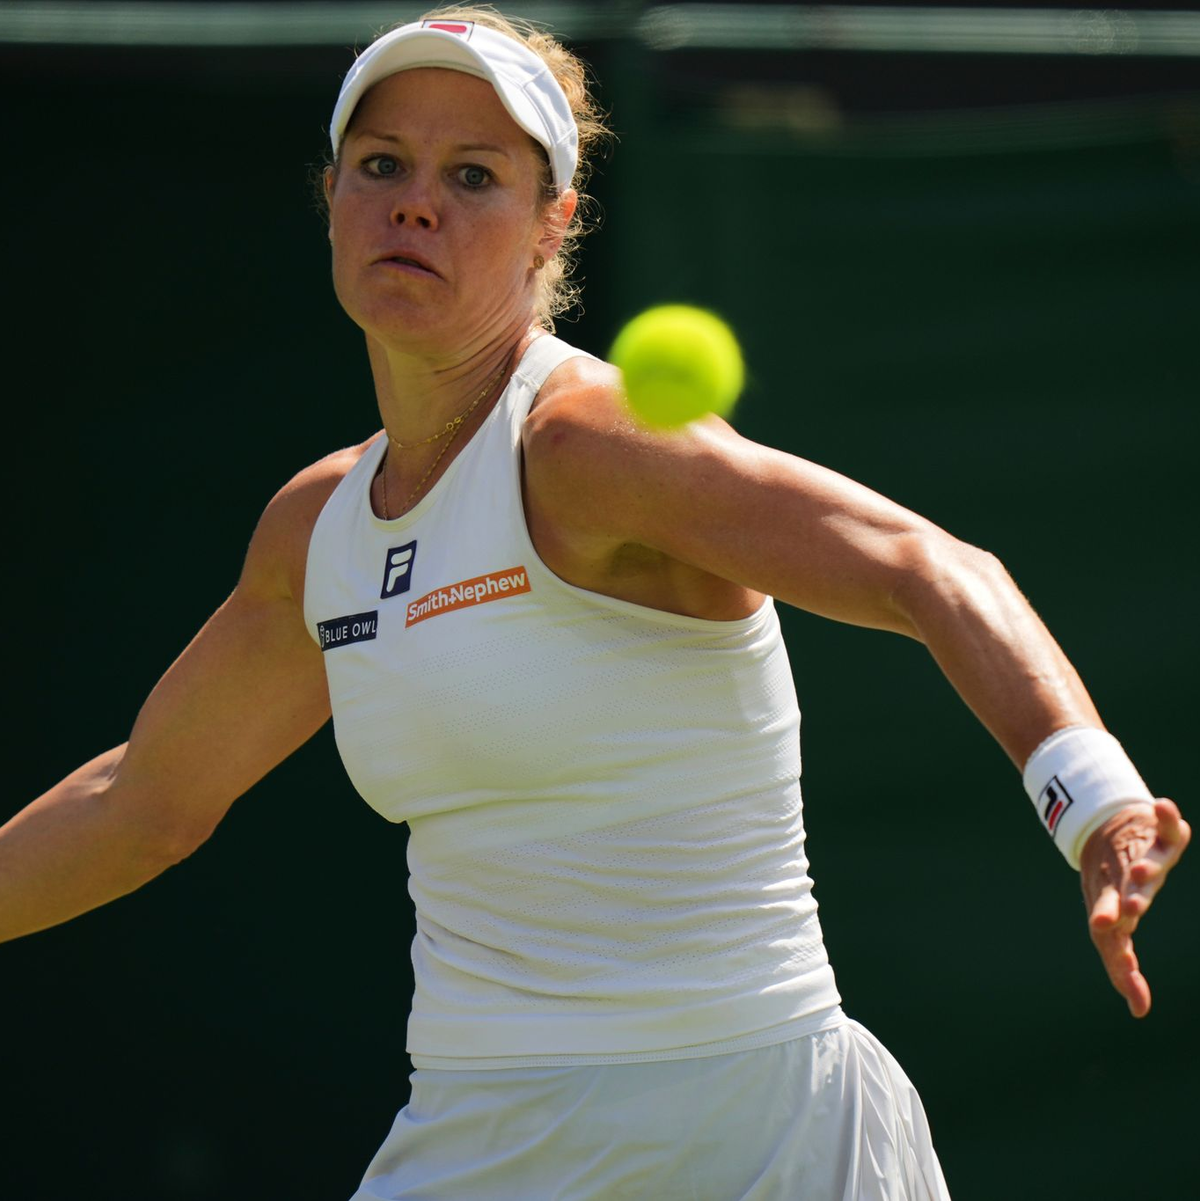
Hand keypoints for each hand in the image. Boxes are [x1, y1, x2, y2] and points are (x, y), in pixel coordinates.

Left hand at [1081, 799, 1189, 1017]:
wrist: (1102, 830)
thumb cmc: (1108, 888)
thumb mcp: (1112, 927)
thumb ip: (1121, 968)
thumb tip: (1138, 1012)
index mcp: (1113, 906)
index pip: (1113, 926)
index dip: (1112, 932)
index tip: (1110, 940)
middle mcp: (1126, 882)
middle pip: (1127, 893)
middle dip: (1126, 902)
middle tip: (1126, 912)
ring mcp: (1146, 857)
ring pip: (1148, 862)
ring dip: (1147, 868)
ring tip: (1143, 872)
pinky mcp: (1161, 836)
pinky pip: (1168, 827)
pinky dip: (1166, 817)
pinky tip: (1163, 806)